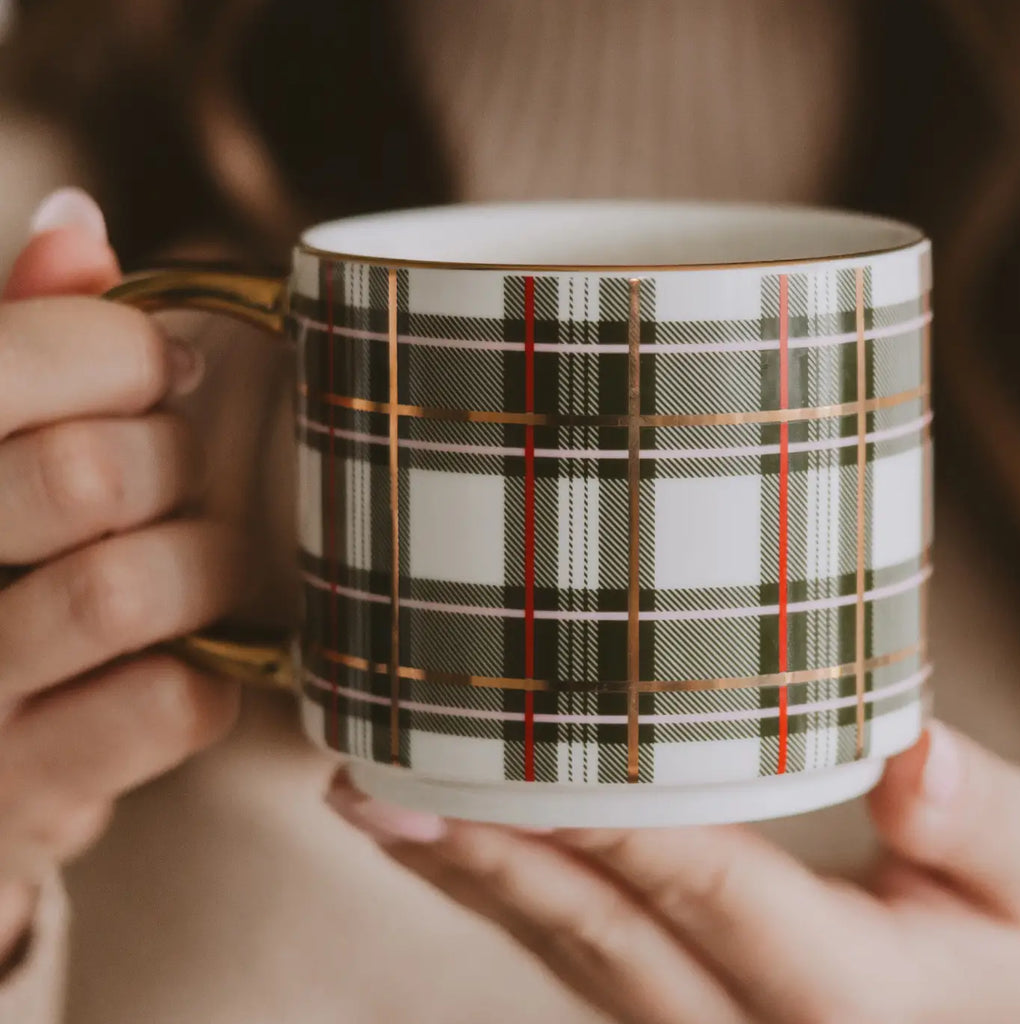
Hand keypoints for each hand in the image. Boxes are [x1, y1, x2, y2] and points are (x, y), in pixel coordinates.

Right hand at [0, 190, 244, 954]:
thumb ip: (18, 342)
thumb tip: (80, 223)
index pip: (8, 361)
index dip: (118, 348)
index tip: (172, 367)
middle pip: (84, 475)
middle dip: (168, 461)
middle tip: (180, 472)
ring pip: (122, 591)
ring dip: (205, 566)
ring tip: (206, 564)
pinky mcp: (20, 802)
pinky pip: (172, 703)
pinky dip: (211, 677)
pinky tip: (195, 665)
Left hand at [328, 722, 1019, 1023]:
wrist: (984, 1015)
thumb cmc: (1011, 954)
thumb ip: (981, 825)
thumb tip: (909, 754)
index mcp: (843, 997)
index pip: (698, 879)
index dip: (598, 815)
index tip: (498, 751)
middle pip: (594, 931)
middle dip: (481, 854)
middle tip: (371, 785)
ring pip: (566, 953)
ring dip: (467, 875)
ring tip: (375, 802)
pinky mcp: (682, 1014)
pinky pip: (575, 958)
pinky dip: (503, 897)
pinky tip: (449, 844)